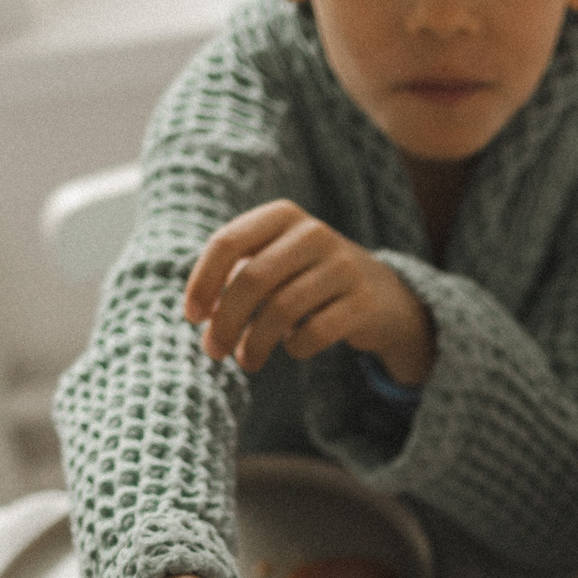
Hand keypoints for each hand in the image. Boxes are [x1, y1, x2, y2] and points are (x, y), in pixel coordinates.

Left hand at [183, 200, 433, 383]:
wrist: (385, 297)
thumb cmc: (312, 283)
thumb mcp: (275, 266)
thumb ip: (235, 282)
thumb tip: (202, 320)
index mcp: (283, 216)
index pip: (227, 242)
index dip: (202, 282)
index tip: (192, 317)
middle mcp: (314, 233)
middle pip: (251, 279)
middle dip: (225, 321)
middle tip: (214, 351)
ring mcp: (343, 266)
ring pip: (280, 309)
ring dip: (254, 343)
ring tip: (247, 361)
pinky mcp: (363, 302)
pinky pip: (314, 332)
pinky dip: (295, 348)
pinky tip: (293, 349)